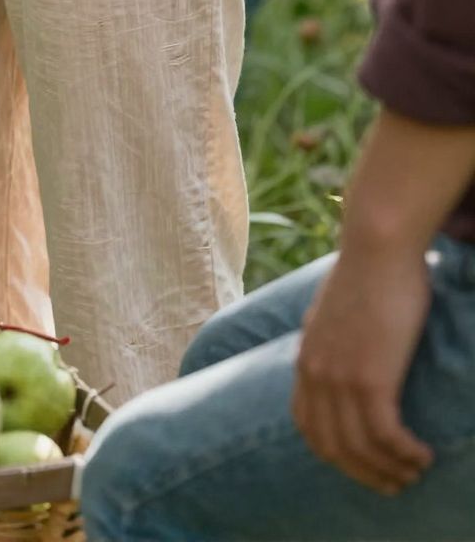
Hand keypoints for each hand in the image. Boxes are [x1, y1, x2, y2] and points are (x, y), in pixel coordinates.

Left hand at [292, 243, 434, 493]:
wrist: (377, 245)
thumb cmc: (367, 270)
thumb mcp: (334, 310)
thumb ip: (331, 337)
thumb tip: (342, 347)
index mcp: (306, 358)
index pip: (307, 426)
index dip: (334, 453)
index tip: (361, 463)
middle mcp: (315, 374)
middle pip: (332, 448)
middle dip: (363, 474)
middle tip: (394, 483)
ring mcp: (340, 378)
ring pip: (360, 449)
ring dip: (390, 470)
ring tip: (414, 472)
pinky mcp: (370, 378)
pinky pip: (386, 436)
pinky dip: (405, 453)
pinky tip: (423, 454)